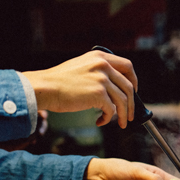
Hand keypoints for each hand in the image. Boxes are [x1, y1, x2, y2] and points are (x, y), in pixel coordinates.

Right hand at [22, 50, 137, 128]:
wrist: (45, 87)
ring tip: (121, 123)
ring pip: (123, 100)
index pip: (127, 66)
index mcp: (100, 57)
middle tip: (131, 115)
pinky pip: (111, 109)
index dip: (134, 80)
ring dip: (124, 115)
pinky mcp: (98, 93)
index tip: (133, 92)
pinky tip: (100, 121)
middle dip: (132, 103)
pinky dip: (108, 118)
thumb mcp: (82, 66)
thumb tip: (114, 88)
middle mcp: (103, 65)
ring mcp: (102, 79)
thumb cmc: (59, 81)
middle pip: (128, 86)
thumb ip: (98, 71)